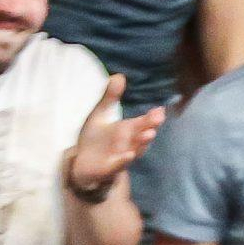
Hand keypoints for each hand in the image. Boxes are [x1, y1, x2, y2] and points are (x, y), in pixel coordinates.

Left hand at [65, 74, 164, 195]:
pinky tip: (129, 155)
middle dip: (149, 127)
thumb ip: (110, 97)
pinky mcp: (109, 168)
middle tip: (159, 118)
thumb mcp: (100, 114)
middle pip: (141, 135)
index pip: (141, 122)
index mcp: (126, 131)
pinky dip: (124, 161)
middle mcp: (127, 144)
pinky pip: (118, 165)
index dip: (151, 117)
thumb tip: (119, 75)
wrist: (83, 164)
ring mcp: (120, 157)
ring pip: (134, 150)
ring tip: (149, 134)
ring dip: (142, 144)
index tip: (160, 110)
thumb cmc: (95, 140)